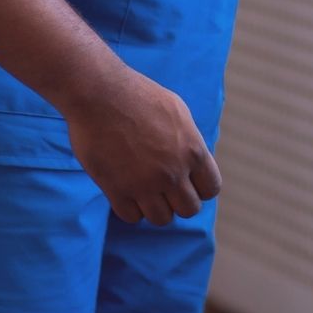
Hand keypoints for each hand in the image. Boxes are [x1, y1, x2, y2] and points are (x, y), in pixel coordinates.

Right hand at [62, 67, 222, 224]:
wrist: (100, 94)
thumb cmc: (138, 96)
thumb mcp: (178, 112)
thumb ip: (190, 141)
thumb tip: (195, 162)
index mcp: (193, 151)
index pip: (211, 189)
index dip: (200, 188)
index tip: (187, 181)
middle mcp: (173, 172)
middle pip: (189, 210)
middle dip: (179, 201)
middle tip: (164, 187)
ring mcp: (145, 184)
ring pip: (162, 219)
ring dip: (155, 207)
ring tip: (145, 189)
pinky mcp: (117, 190)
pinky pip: (131, 217)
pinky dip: (130, 208)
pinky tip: (126, 190)